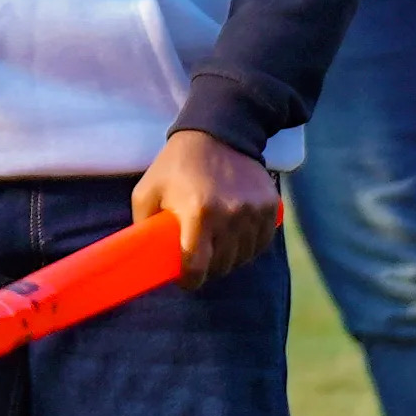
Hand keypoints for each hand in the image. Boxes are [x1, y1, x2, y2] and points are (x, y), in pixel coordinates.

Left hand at [132, 127, 284, 283]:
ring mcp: (254, 212)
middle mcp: (231, 215)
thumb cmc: (176, 165)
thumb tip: (145, 255)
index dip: (189, 281)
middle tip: (198, 260)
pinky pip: (261, 243)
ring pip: (243, 257)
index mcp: (198, 213)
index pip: (197, 266)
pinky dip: (248, 247)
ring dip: (229, 258)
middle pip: (222, 265)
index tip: (184, 280)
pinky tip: (234, 238)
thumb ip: (144, 225)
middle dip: (208, 269)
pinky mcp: (271, 206)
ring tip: (216, 246)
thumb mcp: (146, 191)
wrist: (219, 134)